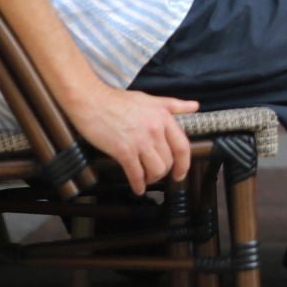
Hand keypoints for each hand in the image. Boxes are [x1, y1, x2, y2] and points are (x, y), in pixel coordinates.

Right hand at [66, 83, 198, 196]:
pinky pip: (136, 174)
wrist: (91, 100)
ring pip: (156, 170)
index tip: (181, 173)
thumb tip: (195, 106)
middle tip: (155, 174)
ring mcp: (140, 141)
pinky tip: (137, 187)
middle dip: (163, 172)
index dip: (184, 164)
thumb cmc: (117, 100)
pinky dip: (138, 184)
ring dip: (152, 178)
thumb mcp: (150, 99)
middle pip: (169, 161)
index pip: (182, 146)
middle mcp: (155, 130)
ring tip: (146, 178)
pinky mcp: (124, 150)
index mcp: (164, 117)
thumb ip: (174, 105)